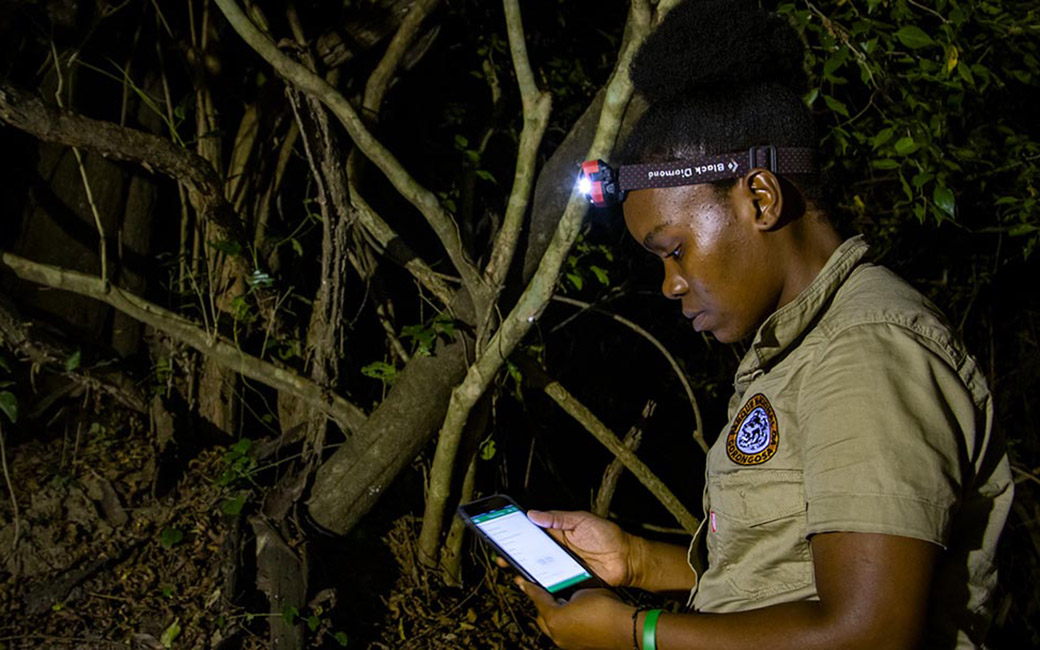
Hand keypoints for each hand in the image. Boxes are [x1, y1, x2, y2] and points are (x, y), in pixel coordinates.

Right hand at [497, 510, 636, 587]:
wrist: (627, 558)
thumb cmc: (607, 535)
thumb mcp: (581, 520)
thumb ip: (557, 518)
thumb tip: (532, 514)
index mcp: (558, 533)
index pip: (533, 533)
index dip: (518, 534)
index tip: (502, 534)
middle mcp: (558, 551)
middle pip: (532, 553)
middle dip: (515, 555)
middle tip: (501, 557)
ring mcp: (562, 567)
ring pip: (539, 570)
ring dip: (525, 571)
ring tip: (512, 570)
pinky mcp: (568, 581)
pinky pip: (552, 583)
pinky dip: (541, 584)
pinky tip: (531, 584)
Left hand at [516, 577, 631, 649]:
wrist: (626, 629)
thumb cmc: (606, 609)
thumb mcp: (583, 591)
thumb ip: (568, 593)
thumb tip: (567, 596)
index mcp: (554, 619)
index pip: (538, 599)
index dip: (530, 588)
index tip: (521, 581)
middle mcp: (557, 634)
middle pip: (542, 616)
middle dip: (542, 603)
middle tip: (543, 590)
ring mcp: (567, 644)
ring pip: (553, 627)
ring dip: (555, 614)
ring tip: (562, 602)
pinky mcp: (578, 648)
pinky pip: (566, 633)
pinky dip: (566, 623)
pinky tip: (575, 614)